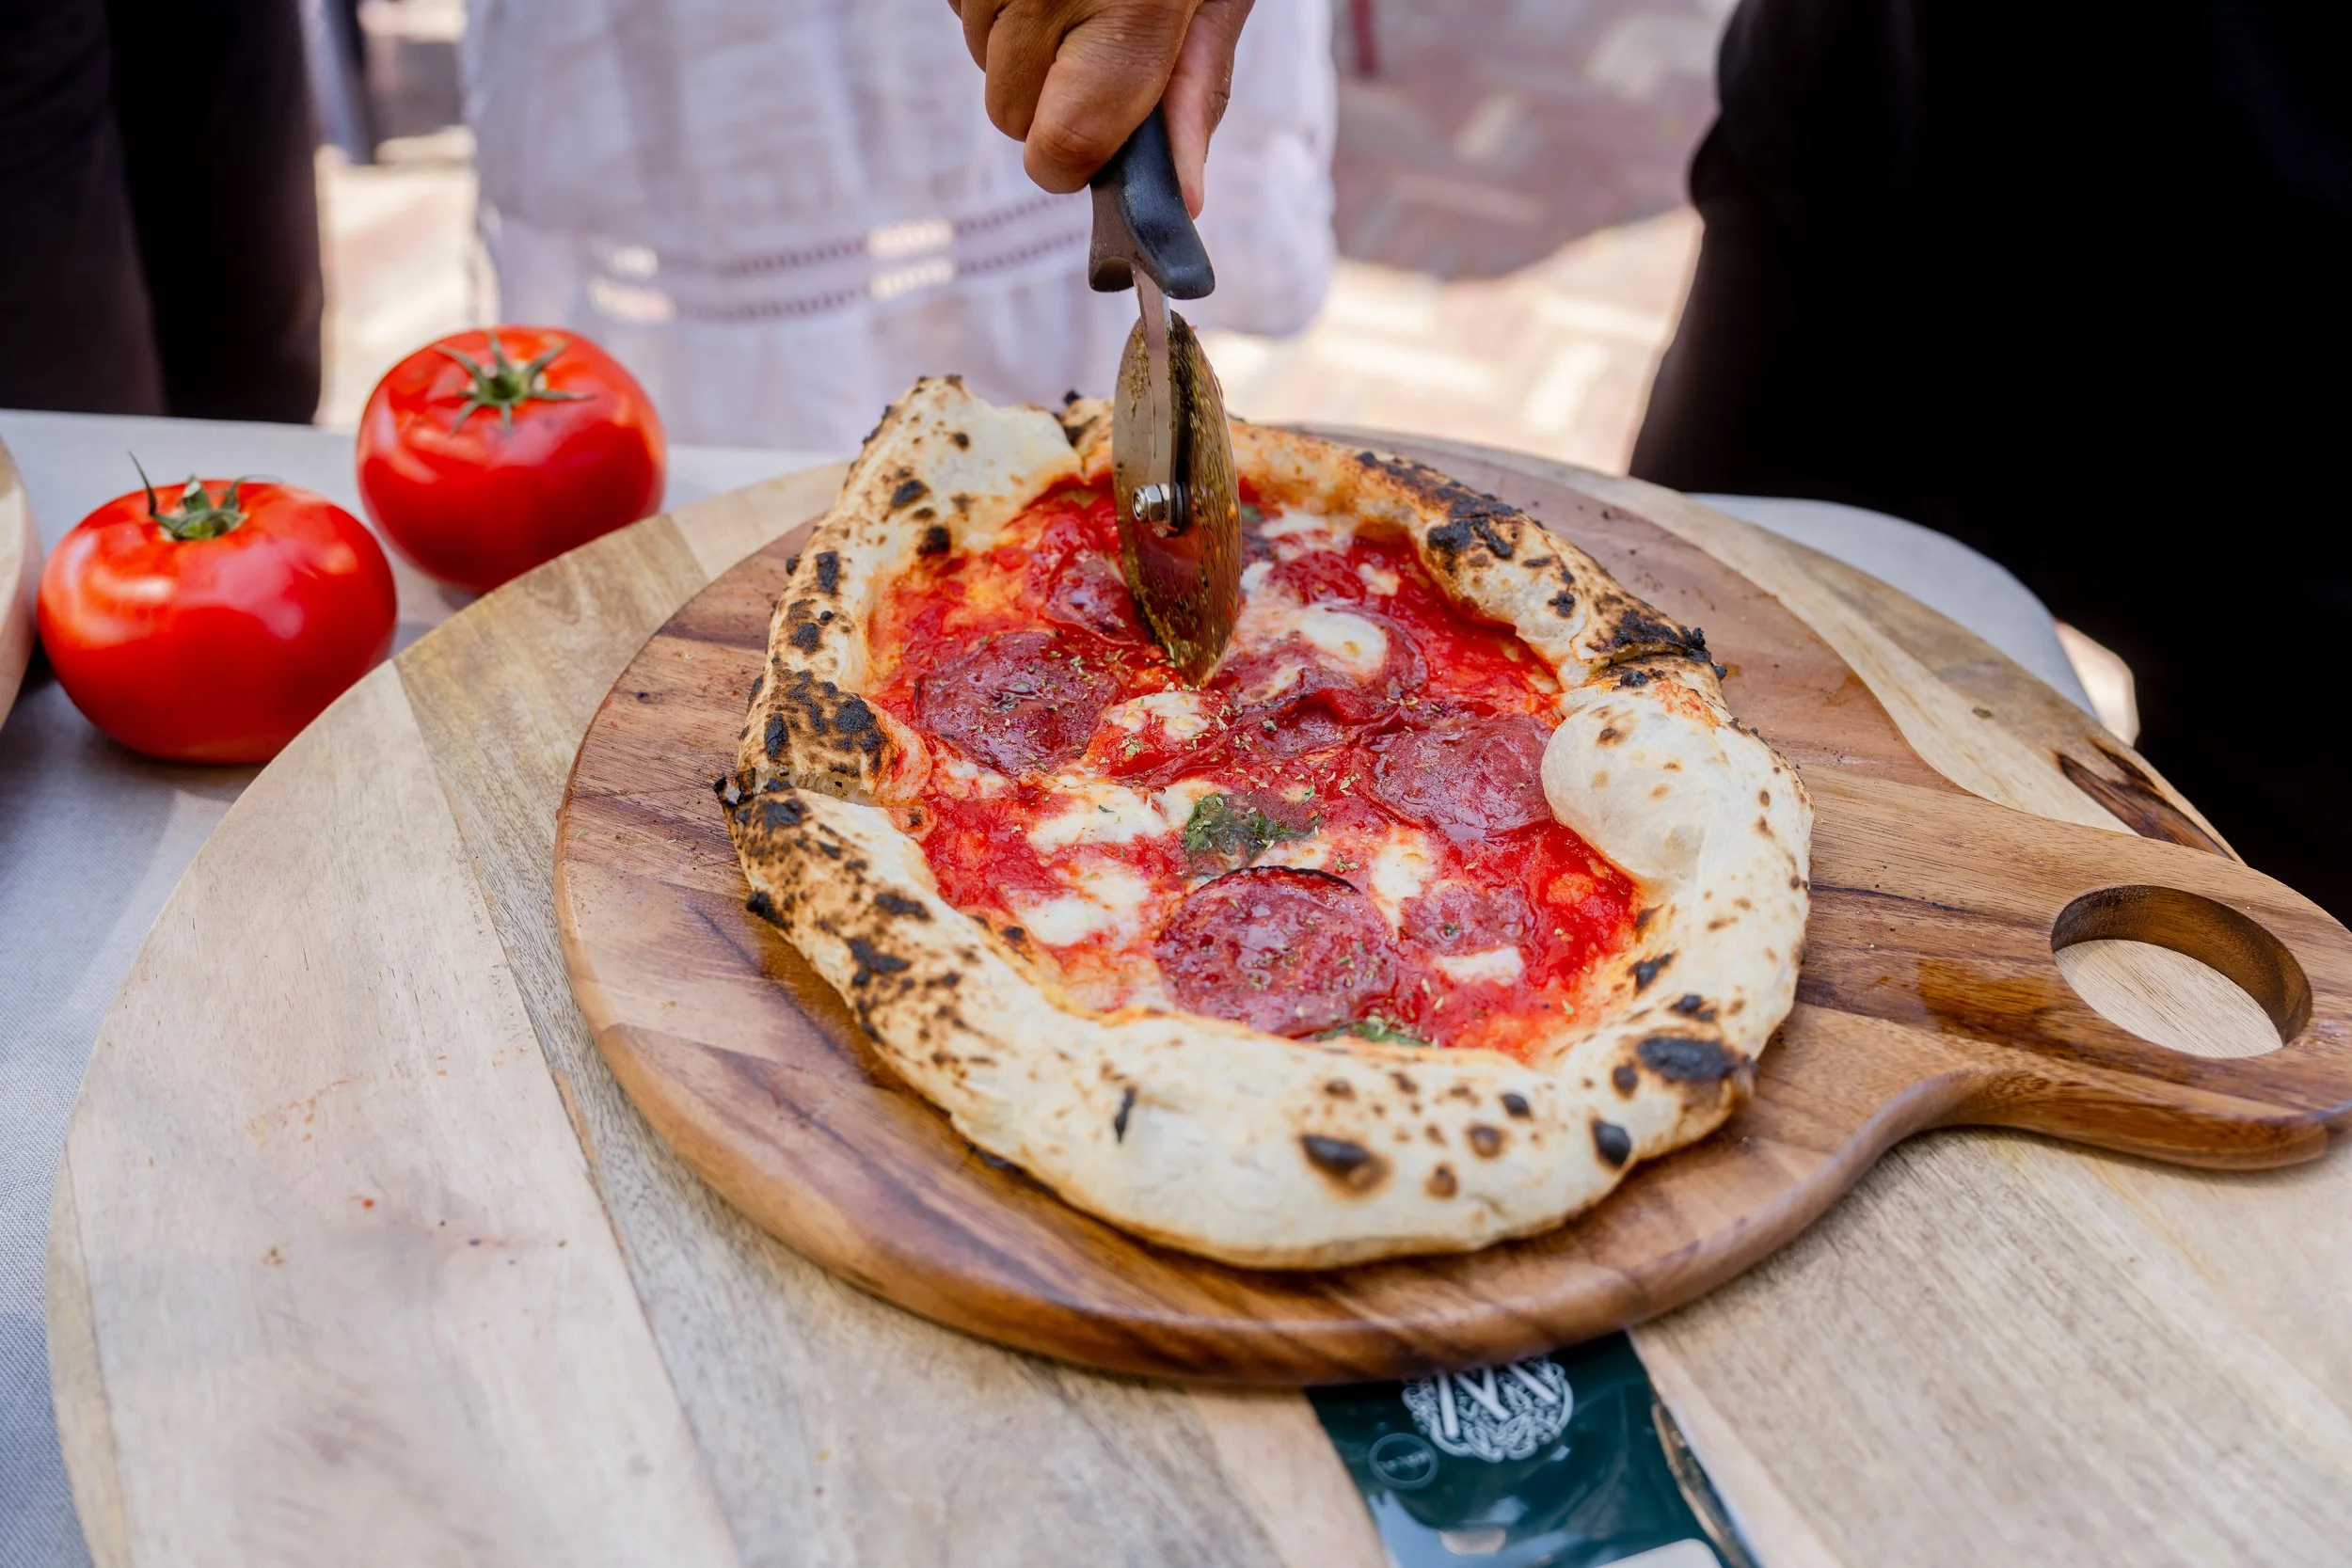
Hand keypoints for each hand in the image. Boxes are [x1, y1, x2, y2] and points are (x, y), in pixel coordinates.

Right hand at [950, 0, 1254, 215]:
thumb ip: (1197, 89)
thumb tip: (1185, 200)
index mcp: (1135, 14)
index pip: (1063, 148)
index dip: (1075, 163)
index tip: (1097, 142)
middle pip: (1011, 114)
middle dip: (1050, 97)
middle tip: (1099, 34)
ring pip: (982, 59)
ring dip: (1024, 43)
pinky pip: (962, 8)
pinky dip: (1000, 2)